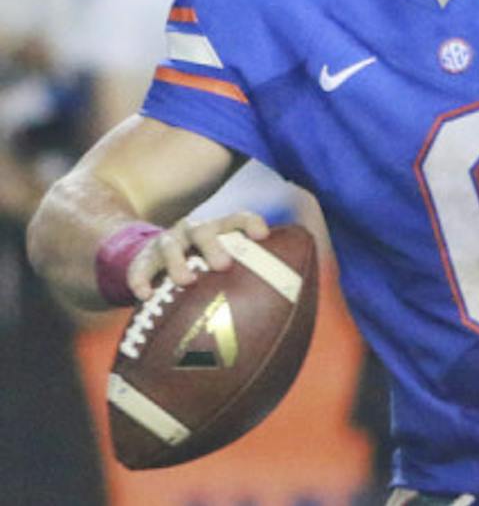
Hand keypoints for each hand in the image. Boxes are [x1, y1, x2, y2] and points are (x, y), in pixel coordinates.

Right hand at [126, 211, 269, 301]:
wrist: (154, 255)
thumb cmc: (203, 267)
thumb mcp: (223, 264)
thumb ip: (250, 278)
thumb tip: (288, 311)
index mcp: (218, 230)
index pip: (237, 219)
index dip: (250, 223)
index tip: (263, 234)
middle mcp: (193, 232)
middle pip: (205, 231)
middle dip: (215, 245)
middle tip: (224, 265)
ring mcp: (167, 243)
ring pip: (170, 246)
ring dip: (178, 262)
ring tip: (186, 281)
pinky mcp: (142, 259)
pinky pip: (139, 268)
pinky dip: (140, 279)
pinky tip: (144, 296)